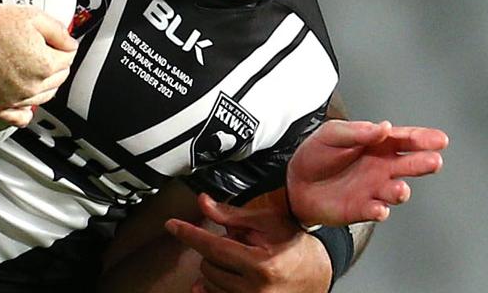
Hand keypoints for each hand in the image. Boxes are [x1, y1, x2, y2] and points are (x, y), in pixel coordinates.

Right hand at [0, 3, 75, 125]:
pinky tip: (24, 102)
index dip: (62, 46)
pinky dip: (25, 110)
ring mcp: (15, 100)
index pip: (69, 57)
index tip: (56, 42)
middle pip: (58, 79)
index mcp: (45, 64)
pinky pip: (20, 117)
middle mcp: (32, 86)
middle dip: (54, 64)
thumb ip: (58, 30)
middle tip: (42, 52)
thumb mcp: (30, 16)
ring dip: (42, 84)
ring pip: (42, 97)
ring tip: (31, 69)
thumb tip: (70, 42)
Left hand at [165, 194, 331, 292]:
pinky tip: (221, 277)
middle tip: (238, 243)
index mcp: (261, 264)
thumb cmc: (294, 246)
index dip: (189, 233)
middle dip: (215, 249)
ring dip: (217, 267)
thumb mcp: (267, 222)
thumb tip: (203, 203)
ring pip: (209, 282)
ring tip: (241, 259)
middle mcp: (256, 289)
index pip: (212, 246)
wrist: (315, 273)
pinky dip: (213, 286)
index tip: (172, 225)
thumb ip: (231, 214)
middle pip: (208, 264)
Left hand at [286, 119, 447, 225]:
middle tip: (433, 161)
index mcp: (377, 145)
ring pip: (396, 191)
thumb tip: (383, 127)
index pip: (404, 139)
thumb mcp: (331, 134)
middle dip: (423, 163)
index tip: (439, 140)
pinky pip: (376, 211)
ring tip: (400, 189)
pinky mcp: (364, 209)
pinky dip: (379, 210)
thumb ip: (356, 132)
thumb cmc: (316, 155)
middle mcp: (382, 167)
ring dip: (400, 191)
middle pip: (409, 165)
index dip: (422, 138)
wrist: (295, 183)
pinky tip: (378, 208)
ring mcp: (375, 189)